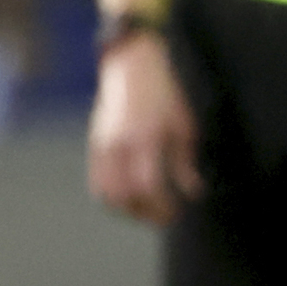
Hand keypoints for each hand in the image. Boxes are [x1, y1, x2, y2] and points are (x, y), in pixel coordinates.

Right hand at [88, 35, 201, 225]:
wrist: (132, 67)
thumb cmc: (165, 94)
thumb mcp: (184, 125)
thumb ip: (185, 162)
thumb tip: (192, 193)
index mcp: (146, 139)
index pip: (148, 187)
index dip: (161, 207)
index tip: (175, 214)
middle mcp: (119, 146)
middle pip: (123, 197)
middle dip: (143, 214)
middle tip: (162, 218)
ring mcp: (102, 146)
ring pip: (105, 194)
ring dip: (125, 211)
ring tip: (146, 212)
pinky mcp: (94, 145)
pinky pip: (97, 182)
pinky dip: (112, 198)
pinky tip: (130, 199)